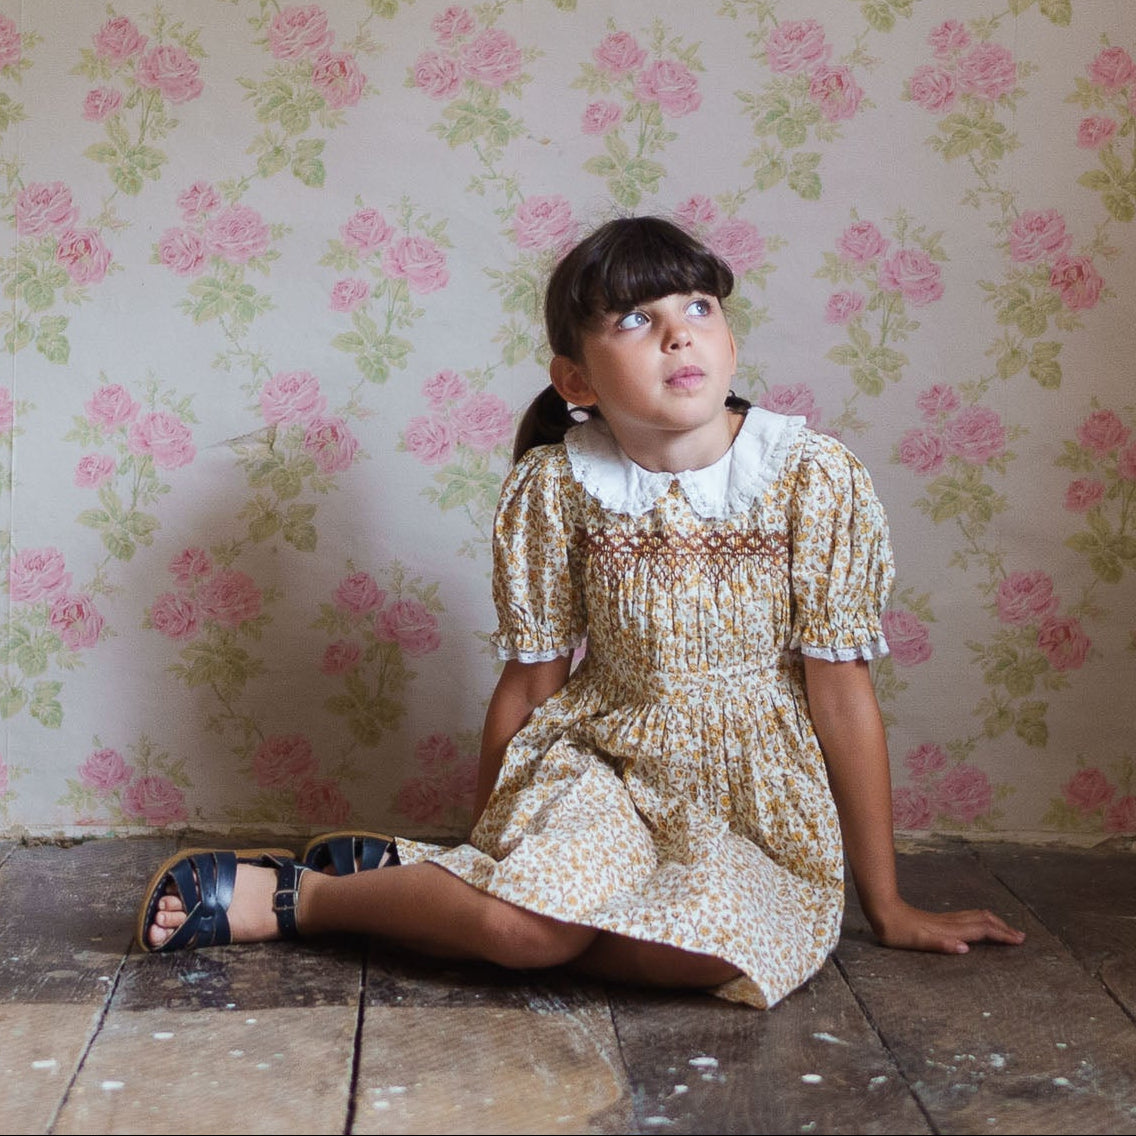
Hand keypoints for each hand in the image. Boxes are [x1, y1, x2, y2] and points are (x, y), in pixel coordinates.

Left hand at [868, 898, 1025, 954]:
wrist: (883, 913)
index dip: (1001, 934)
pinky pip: (967, 918)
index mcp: (950, 930)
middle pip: (983, 920)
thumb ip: (941, 944)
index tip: (1019, 940)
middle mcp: (951, 923)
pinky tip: (978, 925)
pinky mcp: (939, 920)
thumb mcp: (917, 942)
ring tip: (1006, 929)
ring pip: (976, 917)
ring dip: (994, 922)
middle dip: (1003, 928)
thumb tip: (965, 948)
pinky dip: (981, 921)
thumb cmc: (898, 931)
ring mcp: (945, 920)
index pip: (982, 930)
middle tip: (1020, 936)